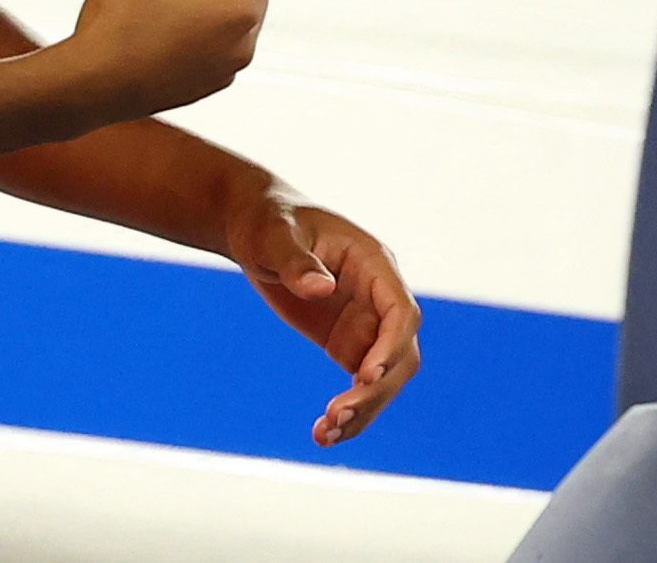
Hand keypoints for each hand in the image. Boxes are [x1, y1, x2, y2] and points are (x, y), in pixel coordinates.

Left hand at [227, 189, 425, 446]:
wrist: (255, 227)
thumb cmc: (268, 221)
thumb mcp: (275, 235)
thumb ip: (296, 261)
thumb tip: (319, 289)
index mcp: (374, 264)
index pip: (401, 312)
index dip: (391, 346)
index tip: (367, 376)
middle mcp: (379, 297)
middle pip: (400, 353)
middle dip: (375, 390)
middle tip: (335, 417)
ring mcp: (366, 323)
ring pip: (384, 378)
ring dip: (364, 411)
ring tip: (324, 435)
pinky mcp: (347, 343)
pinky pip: (360, 385)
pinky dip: (347, 412)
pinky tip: (323, 433)